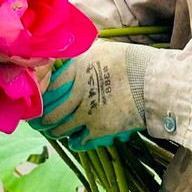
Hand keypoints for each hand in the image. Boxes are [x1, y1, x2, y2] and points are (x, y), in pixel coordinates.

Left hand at [31, 40, 154, 150]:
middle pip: (50, 110)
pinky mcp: (99, 129)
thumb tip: (70, 57)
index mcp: (77, 69)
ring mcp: (87, 112)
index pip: (48, 86)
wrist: (154, 82)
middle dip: (41, 120)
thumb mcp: (103, 50)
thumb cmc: (132, 61)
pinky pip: (78, 141)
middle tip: (37, 122)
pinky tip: (75, 141)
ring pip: (61, 128)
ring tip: (55, 131)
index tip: (37, 101)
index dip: (40, 95)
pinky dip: (75, 142)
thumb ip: (83, 56)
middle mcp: (77, 91)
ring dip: (56, 131)